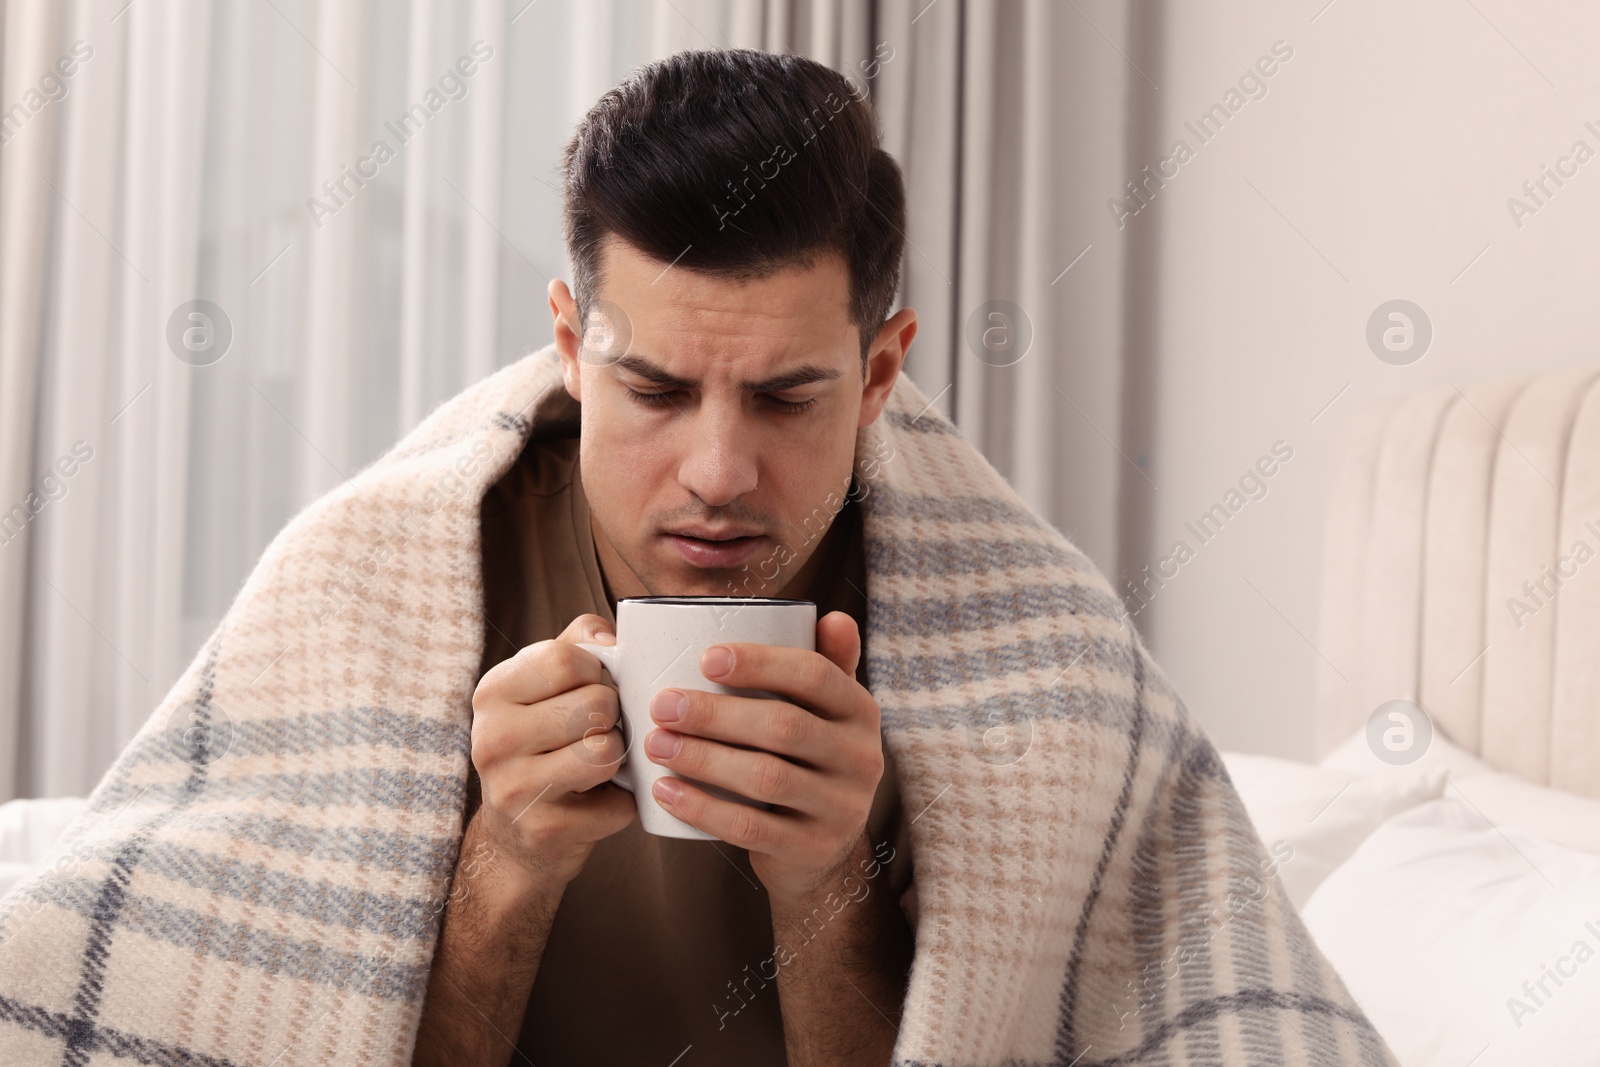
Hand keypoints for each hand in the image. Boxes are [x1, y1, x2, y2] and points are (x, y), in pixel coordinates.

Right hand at [468, 613, 637, 894]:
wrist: (516, 834)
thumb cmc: (544, 742)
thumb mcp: (548, 684)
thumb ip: (582, 643)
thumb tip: (614, 640)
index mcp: (493, 693)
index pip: (566, 659)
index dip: (597, 672)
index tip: (591, 689)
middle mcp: (492, 739)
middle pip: (595, 704)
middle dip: (613, 716)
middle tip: (597, 732)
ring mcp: (513, 789)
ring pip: (606, 751)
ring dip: (618, 757)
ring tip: (598, 763)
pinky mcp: (543, 831)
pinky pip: (617, 804)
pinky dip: (621, 803)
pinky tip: (596, 801)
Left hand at [643, 610, 883, 903]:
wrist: (821, 851)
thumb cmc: (807, 761)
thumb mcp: (824, 713)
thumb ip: (824, 664)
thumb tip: (831, 617)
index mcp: (860, 711)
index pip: (815, 676)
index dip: (760, 664)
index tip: (705, 659)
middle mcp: (861, 757)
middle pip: (783, 726)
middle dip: (715, 714)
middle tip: (661, 705)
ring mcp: (841, 807)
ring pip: (765, 778)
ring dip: (702, 759)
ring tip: (655, 744)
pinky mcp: (812, 849)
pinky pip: (750, 828)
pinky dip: (703, 809)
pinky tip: (666, 791)